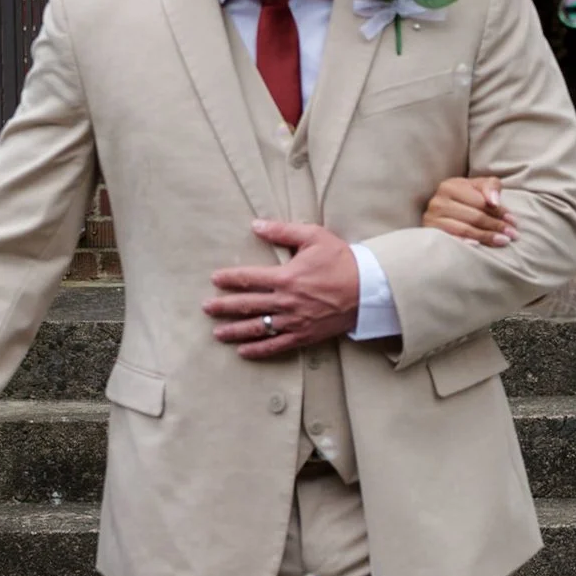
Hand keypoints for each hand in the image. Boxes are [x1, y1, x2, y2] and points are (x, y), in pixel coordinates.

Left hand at [204, 219, 360, 358]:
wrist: (369, 289)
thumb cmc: (342, 260)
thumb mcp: (314, 237)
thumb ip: (282, 231)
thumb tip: (256, 224)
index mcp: (286, 277)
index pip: (249, 278)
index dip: (229, 279)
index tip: (215, 279)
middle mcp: (286, 302)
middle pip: (247, 305)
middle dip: (224, 307)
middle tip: (206, 308)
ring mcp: (294, 321)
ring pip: (258, 328)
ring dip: (235, 331)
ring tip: (217, 333)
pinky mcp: (304, 335)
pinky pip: (277, 346)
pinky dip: (259, 350)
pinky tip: (243, 351)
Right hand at [422, 176, 516, 246]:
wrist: (442, 213)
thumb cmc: (465, 200)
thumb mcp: (478, 187)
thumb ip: (490, 186)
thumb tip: (494, 202)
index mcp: (450, 186)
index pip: (480, 202)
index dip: (500, 212)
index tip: (514, 222)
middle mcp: (437, 201)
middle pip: (474, 217)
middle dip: (496, 226)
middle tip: (513, 235)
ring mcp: (431, 219)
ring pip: (465, 230)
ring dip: (486, 237)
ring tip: (503, 241)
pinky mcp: (430, 234)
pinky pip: (451, 240)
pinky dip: (464, 243)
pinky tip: (478, 247)